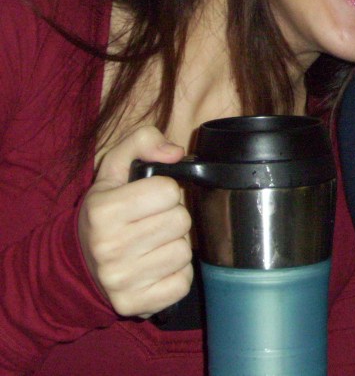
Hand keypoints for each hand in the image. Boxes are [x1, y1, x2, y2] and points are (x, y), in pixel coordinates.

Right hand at [78, 126, 192, 317]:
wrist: (76, 266)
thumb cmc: (103, 213)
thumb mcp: (113, 171)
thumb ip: (141, 142)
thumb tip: (175, 152)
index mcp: (103, 211)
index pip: (169, 190)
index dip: (165, 191)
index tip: (150, 199)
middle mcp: (109, 247)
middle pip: (181, 221)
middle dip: (173, 218)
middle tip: (153, 222)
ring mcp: (122, 280)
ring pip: (185, 252)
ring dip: (175, 246)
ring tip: (154, 244)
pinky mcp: (136, 305)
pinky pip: (184, 282)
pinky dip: (177, 274)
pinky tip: (156, 267)